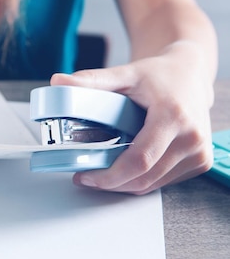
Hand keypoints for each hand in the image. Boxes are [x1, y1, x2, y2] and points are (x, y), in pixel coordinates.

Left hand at [51, 43, 213, 193]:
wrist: (190, 75)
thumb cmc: (160, 75)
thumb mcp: (124, 74)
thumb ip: (91, 80)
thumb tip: (58, 81)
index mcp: (174, 116)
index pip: (140, 159)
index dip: (109, 176)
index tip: (85, 176)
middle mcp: (192, 138)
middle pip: (144, 177)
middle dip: (110, 183)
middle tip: (86, 177)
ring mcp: (199, 153)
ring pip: (152, 184)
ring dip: (123, 184)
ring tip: (100, 173)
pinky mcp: (200, 162)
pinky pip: (162, 182)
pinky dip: (140, 180)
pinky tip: (123, 170)